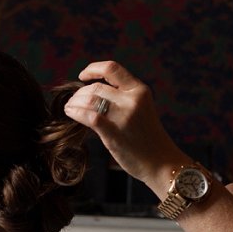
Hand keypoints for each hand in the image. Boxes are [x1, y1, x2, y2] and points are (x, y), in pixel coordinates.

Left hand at [64, 61, 189, 186]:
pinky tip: (70, 113)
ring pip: (89, 99)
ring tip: (70, 107)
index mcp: (140, 90)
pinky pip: (88, 116)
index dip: (93, 69)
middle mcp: (132, 99)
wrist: (162, 162)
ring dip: (75, 102)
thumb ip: (123, 97)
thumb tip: (92, 91)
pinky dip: (75, 112)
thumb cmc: (148, 138)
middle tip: (74, 101)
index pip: (112, 68)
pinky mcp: (114, 132)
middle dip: (80, 93)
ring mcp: (123, 115)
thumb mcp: (141, 109)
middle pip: (96, 87)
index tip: (82, 76)